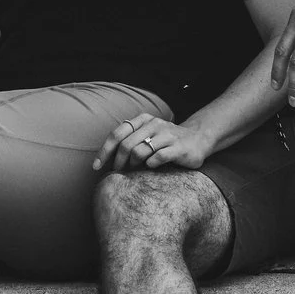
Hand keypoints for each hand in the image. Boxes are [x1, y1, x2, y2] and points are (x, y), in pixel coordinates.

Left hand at [93, 113, 212, 173]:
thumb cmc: (166, 141)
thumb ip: (130, 140)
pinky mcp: (179, 147)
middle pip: (126, 144)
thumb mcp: (147, 134)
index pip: (117, 134)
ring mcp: (167, 135)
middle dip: (118, 162)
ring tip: (135, 171)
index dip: (104, 151)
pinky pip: (158, 157)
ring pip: (139, 151)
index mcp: (143, 120)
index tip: (96, 167)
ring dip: (133, 165)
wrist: (198, 139)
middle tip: (118, 173)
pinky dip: (150, 164)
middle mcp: (154, 124)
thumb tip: (107, 159)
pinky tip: (151, 168)